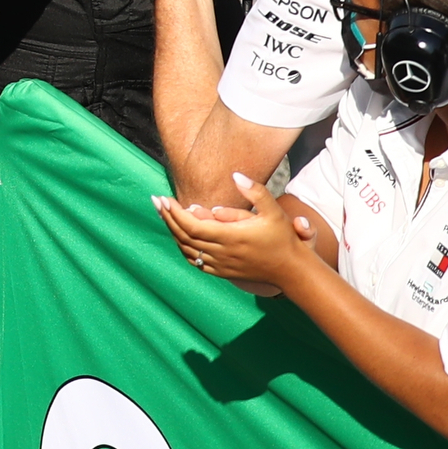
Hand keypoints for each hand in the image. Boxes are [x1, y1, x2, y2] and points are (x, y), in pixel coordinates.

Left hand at [155, 173, 319, 288]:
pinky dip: (183, 247)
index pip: (191, 225)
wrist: (291, 270)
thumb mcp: (274, 211)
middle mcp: (222, 253)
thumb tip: (235, 175)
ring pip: (186, 249)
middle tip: (157, 201)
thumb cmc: (282, 238)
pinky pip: (195, 261)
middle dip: (167, 218)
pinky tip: (179, 236)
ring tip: (164, 215)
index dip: (174, 213)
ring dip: (173, 231)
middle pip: (184, 236)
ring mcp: (220, 265)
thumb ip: (256, 192)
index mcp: (230, 237)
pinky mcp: (222, 272)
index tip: (164, 198)